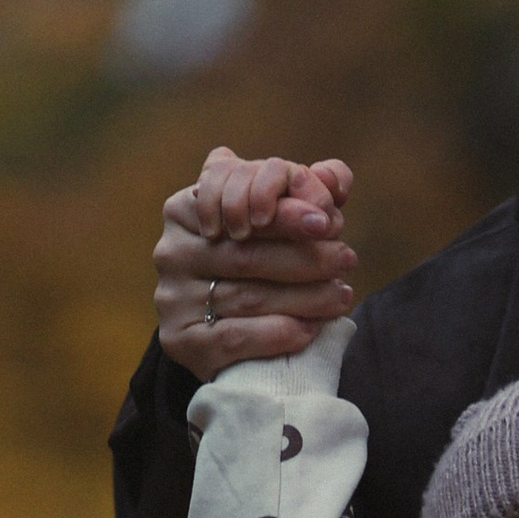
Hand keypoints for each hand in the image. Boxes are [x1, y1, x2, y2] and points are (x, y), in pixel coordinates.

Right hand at [154, 147, 357, 381]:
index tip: (326, 221)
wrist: (219, 331)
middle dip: (304, 256)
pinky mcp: (180, 340)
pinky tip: (310, 330)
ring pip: (247, 297)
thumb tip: (336, 176)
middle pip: (246, 253)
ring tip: (341, 295)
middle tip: (346, 259)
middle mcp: (171, 250)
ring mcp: (172, 297)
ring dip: (304, 298)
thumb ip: (302, 193)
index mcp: (184, 208)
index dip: (283, 211)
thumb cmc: (254, 263)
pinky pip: (234, 337)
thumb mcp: (272, 219)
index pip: (233, 203)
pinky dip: (277, 333)